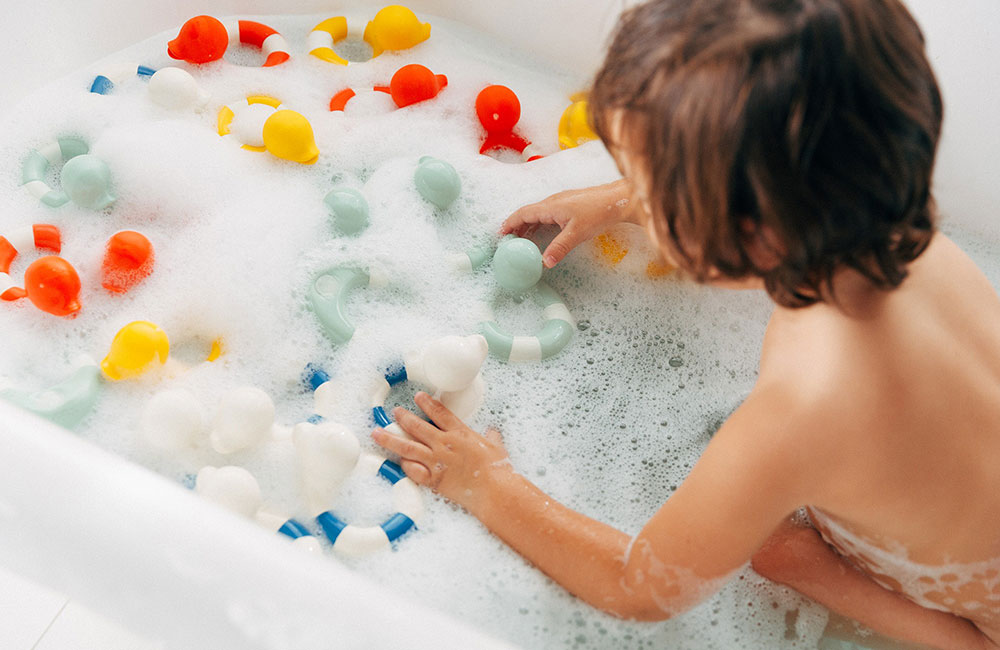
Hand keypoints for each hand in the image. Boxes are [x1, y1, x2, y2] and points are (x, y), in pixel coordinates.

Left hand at [371, 392, 509, 511]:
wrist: (494, 490)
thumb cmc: (498, 469)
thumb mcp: (496, 447)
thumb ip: (491, 436)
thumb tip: (492, 431)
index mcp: (460, 433)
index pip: (439, 412)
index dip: (427, 403)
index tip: (418, 396)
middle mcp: (445, 444)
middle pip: (417, 426)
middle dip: (403, 417)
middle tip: (395, 411)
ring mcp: (437, 461)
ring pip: (407, 447)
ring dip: (390, 439)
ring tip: (377, 432)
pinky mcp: (433, 479)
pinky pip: (413, 471)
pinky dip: (404, 466)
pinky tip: (397, 461)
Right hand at [500, 180, 637, 267]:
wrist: (618, 200)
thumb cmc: (599, 211)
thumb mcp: (577, 233)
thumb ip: (559, 248)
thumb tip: (545, 263)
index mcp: (550, 206)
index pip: (523, 213)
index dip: (510, 223)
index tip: (500, 234)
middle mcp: (553, 202)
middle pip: (528, 214)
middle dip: (516, 226)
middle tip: (508, 241)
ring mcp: (561, 203)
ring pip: (538, 214)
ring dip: (528, 226)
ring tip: (521, 240)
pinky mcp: (569, 207)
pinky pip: (548, 215)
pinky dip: (540, 225)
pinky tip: (542, 234)